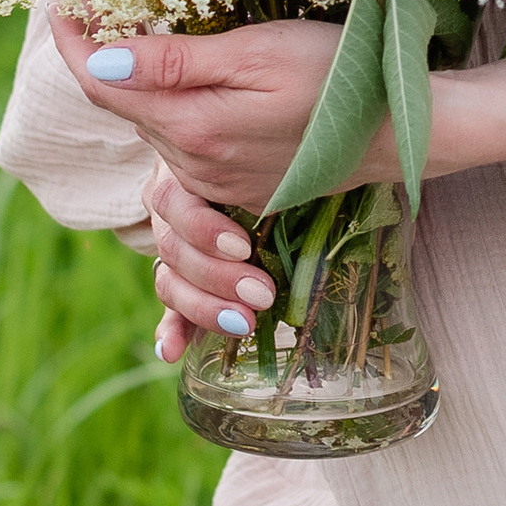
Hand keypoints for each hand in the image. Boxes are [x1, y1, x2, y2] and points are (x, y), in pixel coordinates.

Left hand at [49, 11, 370, 211]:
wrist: (404, 133)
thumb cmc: (341, 79)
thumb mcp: (258, 53)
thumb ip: (177, 62)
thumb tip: (102, 58)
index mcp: (192, 128)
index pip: (102, 83)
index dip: (71, 41)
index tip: (56, 0)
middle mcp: (195, 164)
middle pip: (122, 106)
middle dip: (97, 57)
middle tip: (88, 1)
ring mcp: (217, 182)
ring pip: (151, 130)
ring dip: (131, 87)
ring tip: (127, 37)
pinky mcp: (239, 187)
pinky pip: (182, 153)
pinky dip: (168, 113)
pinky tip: (181, 85)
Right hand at [139, 161, 287, 364]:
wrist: (272, 169)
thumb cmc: (282, 154)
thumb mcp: (277, 155)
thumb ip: (287, 164)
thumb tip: (335, 164)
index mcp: (186, 170)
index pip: (174, 201)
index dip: (204, 230)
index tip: (244, 248)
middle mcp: (172, 208)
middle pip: (172, 247)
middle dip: (217, 277)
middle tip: (262, 295)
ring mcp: (173, 245)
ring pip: (169, 280)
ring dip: (203, 307)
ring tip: (243, 324)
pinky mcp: (182, 281)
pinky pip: (170, 308)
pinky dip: (173, 329)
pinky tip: (172, 350)